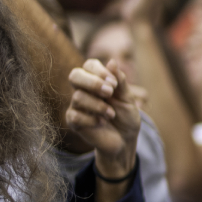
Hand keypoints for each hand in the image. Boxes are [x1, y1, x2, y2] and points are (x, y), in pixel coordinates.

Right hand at [67, 59, 142, 179]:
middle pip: (75, 75)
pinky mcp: (73, 121)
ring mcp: (76, 105)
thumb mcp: (127, 98)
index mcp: (97, 81)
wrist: (125, 139)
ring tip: (111, 114)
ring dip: (98, 105)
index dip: (99, 71)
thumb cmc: (126, 116)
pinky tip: (101, 122)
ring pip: (78, 97)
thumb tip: (112, 61)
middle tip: (109, 92)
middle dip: (93, 82)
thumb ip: (120, 82)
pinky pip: (75, 115)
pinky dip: (92, 119)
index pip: (89, 65)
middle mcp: (83, 90)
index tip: (114, 83)